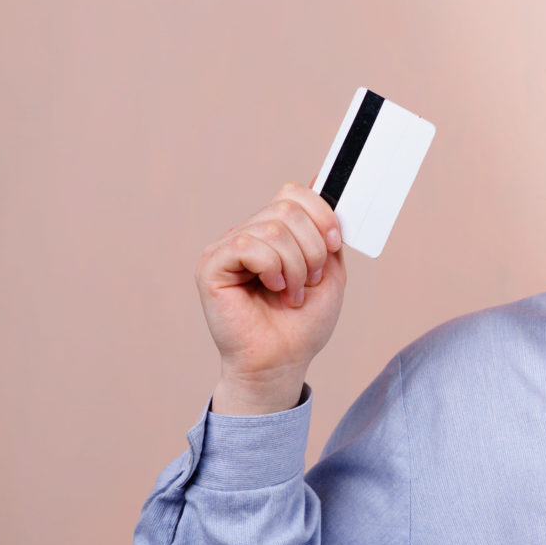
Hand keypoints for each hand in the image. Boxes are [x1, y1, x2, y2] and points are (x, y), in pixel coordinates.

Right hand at [195, 182, 346, 402]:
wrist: (282, 362)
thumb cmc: (302, 323)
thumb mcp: (329, 271)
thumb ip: (326, 232)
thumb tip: (322, 182)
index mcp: (275, 232)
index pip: (294, 193)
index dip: (321, 214)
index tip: (334, 246)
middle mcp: (249, 234)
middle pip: (288, 208)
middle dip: (313, 248)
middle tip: (309, 281)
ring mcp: (228, 248)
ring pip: (273, 227)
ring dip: (295, 266)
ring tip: (291, 294)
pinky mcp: (211, 265)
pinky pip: (247, 244)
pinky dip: (271, 268)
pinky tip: (272, 289)